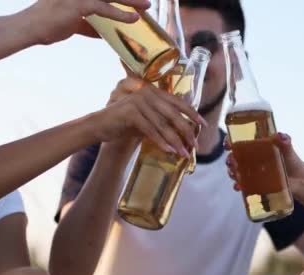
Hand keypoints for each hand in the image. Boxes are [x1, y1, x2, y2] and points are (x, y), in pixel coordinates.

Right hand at [26, 0, 150, 42]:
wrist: (30, 28)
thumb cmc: (48, 24)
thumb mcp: (73, 21)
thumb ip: (89, 23)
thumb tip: (103, 33)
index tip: (136, 1)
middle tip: (146, 1)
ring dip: (131, 0)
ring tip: (146, 6)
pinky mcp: (78, 4)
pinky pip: (104, 8)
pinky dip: (120, 14)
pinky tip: (133, 18)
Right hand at [92, 81, 206, 156]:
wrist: (100, 126)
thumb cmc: (124, 123)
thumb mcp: (147, 119)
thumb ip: (162, 120)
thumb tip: (184, 132)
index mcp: (153, 92)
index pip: (178, 102)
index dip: (192, 113)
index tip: (203, 125)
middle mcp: (147, 93)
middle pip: (173, 114)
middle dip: (186, 131)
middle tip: (195, 145)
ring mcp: (139, 102)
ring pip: (163, 124)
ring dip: (175, 141)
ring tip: (183, 153)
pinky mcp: (130, 113)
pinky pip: (150, 130)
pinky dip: (160, 141)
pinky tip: (168, 151)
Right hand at [224, 132, 303, 193]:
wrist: (302, 183)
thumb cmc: (294, 163)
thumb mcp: (289, 152)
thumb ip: (285, 144)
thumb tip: (281, 136)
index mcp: (259, 148)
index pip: (240, 141)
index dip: (231, 142)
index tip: (228, 145)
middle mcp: (253, 159)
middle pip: (236, 157)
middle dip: (230, 159)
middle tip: (231, 162)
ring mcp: (253, 172)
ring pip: (237, 170)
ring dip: (232, 172)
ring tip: (234, 175)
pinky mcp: (256, 184)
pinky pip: (243, 184)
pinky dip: (239, 185)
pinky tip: (238, 187)